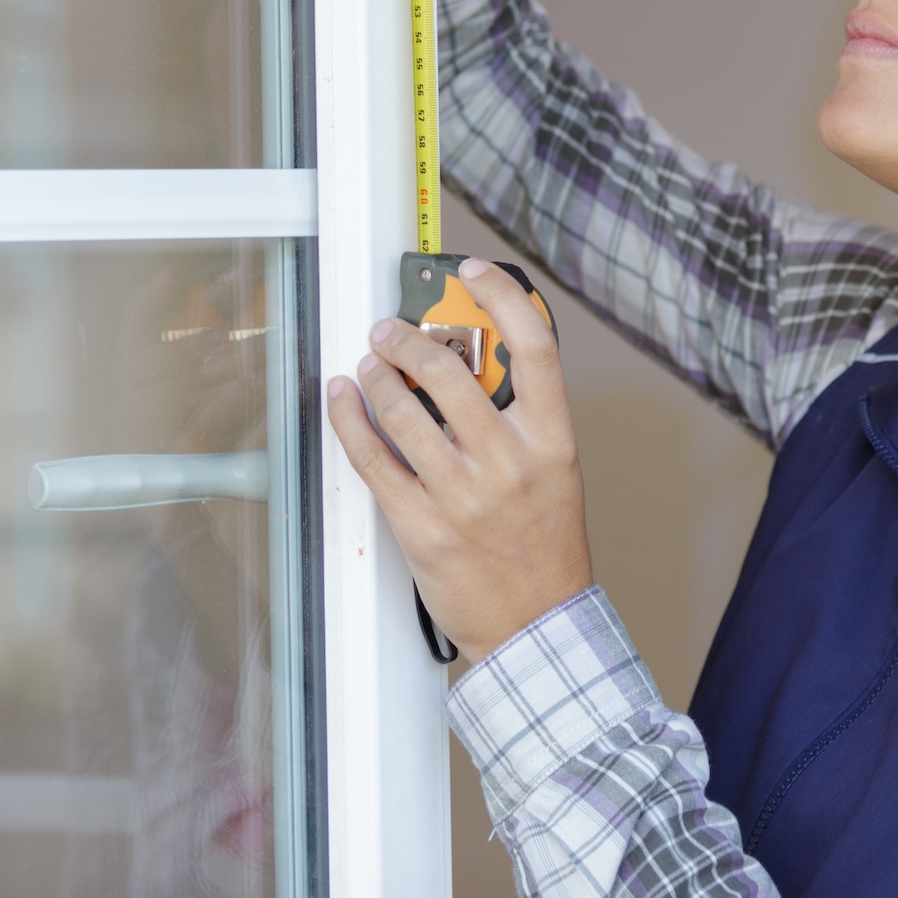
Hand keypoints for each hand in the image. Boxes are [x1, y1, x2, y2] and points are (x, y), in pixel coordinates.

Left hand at [327, 260, 593, 662]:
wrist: (536, 625)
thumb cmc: (546, 547)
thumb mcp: (556, 472)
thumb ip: (521, 419)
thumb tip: (469, 364)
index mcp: (552, 440)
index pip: (534, 345)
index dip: (501, 296)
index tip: (472, 272)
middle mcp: (509, 460)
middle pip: (449, 370)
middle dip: (407, 337)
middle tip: (388, 330)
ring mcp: (462, 494)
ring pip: (401, 410)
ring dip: (375, 374)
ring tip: (367, 364)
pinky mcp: (420, 525)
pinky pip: (372, 459)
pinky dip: (349, 420)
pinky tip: (342, 399)